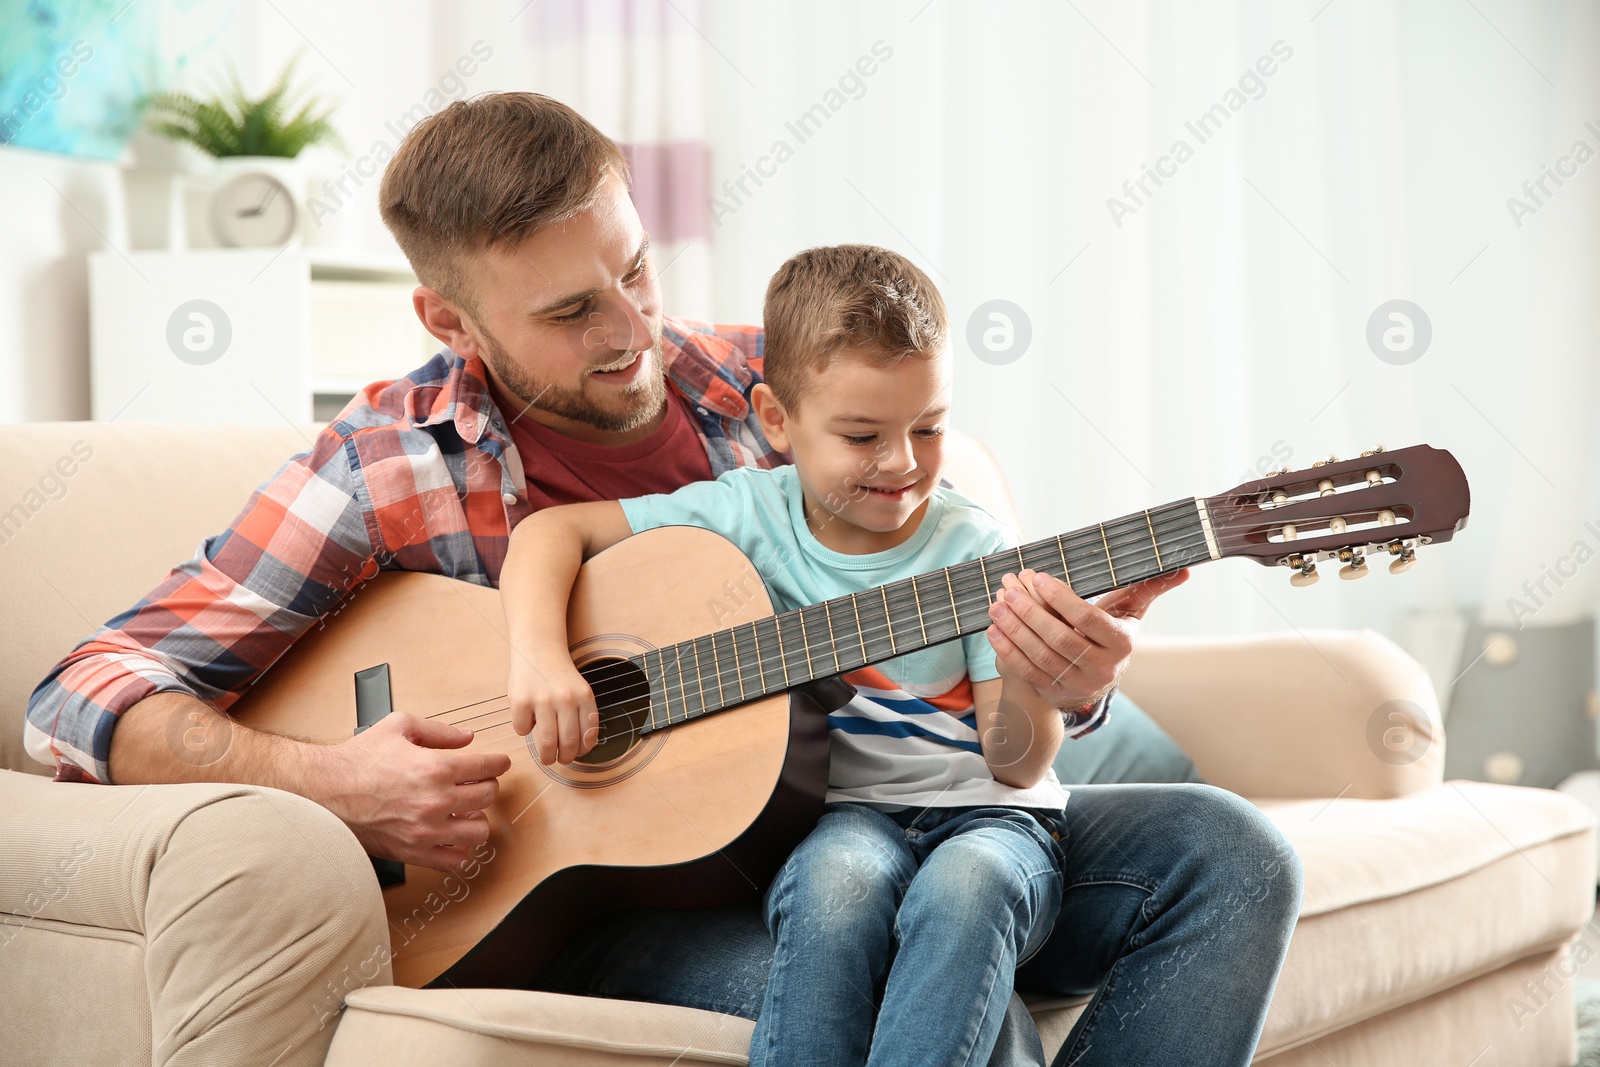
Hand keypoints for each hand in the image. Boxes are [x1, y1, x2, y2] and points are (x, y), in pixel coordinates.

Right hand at [313, 712, 510, 873]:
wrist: (325, 791)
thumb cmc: (358, 760)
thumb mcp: (399, 726)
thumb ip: (439, 731)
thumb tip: (466, 737)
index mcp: (436, 768)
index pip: (488, 767)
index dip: (498, 762)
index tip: (499, 763)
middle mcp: (436, 802)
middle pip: (489, 796)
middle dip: (488, 785)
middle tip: (479, 782)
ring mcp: (427, 831)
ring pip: (480, 831)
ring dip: (479, 817)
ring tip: (468, 810)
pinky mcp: (414, 852)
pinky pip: (455, 860)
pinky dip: (461, 849)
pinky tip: (454, 835)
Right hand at [509, 651, 600, 764]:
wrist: (539, 649)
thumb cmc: (559, 676)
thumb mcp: (579, 691)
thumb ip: (582, 715)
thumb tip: (583, 747)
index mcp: (584, 697)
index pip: (588, 735)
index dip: (582, 751)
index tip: (577, 754)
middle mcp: (566, 699)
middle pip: (568, 744)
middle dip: (565, 758)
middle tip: (560, 759)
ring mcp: (542, 700)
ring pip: (547, 743)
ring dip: (547, 756)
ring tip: (546, 757)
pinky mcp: (520, 701)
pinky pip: (522, 730)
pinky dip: (524, 730)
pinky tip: (527, 719)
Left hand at [986, 567, 1189, 708]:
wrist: (1095, 677)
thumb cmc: (1110, 631)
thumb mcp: (1130, 610)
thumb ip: (1149, 587)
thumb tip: (1183, 568)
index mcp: (1121, 643)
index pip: (1089, 620)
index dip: (1062, 598)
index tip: (1038, 577)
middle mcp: (1102, 668)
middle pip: (1061, 639)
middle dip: (1031, 612)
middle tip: (1008, 589)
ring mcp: (1078, 684)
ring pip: (1041, 656)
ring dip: (1015, 630)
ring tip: (996, 605)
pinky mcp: (1055, 693)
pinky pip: (1028, 672)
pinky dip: (1008, 651)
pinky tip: (993, 630)